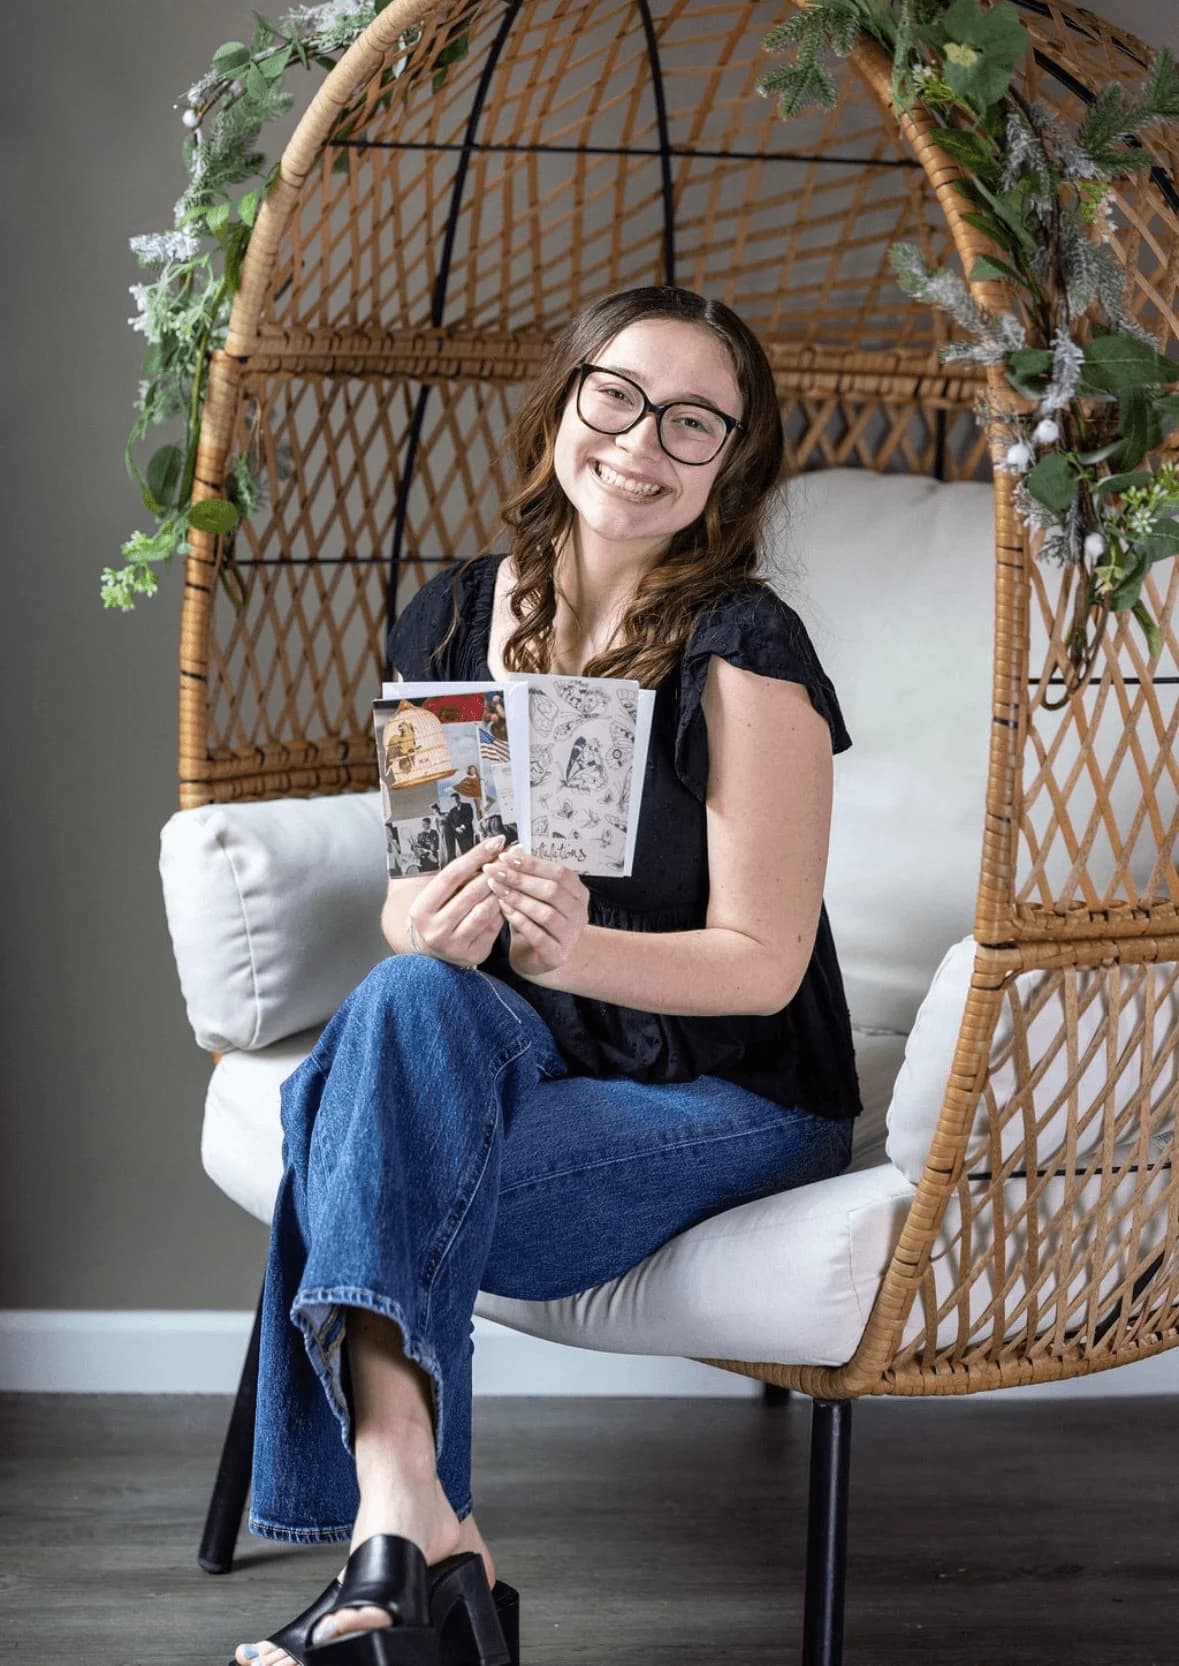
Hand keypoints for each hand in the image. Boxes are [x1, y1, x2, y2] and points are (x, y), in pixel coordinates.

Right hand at [406, 835, 507, 968]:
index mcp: (421, 909)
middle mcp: (435, 929)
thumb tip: (490, 848)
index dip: (475, 856)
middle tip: (512, 854)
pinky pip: (495, 926)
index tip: (495, 841)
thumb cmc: (438, 914)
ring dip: (502, 889)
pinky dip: (504, 908)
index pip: (451, 876)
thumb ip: (458, 876)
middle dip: (494, 870)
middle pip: (470, 893)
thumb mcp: (437, 895)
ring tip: (514, 873)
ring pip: (485, 911)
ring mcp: (455, 945)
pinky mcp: (474, 953)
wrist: (433, 951)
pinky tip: (513, 895)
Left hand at [484, 848, 588, 978]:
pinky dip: (519, 920)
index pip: (559, 872)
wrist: (541, 959)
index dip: (532, 863)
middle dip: (520, 879)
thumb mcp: (535, 896)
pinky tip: (504, 910)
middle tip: (495, 871)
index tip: (506, 857)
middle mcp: (579, 914)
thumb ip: (528, 877)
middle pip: (552, 890)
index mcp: (578, 894)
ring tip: (497, 889)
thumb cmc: (537, 924)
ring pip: (545, 913)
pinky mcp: (556, 955)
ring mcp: (570, 936)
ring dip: (518, 899)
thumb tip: (513, 850)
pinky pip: (538, 935)